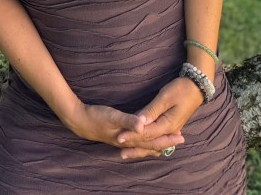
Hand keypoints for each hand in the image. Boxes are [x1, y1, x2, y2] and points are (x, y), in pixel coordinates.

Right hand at [63, 102, 183, 156]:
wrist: (80, 121)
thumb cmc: (96, 116)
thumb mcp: (112, 115)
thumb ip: (129, 120)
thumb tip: (144, 125)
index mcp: (130, 138)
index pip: (153, 140)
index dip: (167, 138)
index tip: (180, 136)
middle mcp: (129, 142)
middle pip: (151, 145)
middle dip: (166, 142)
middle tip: (181, 139)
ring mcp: (124, 141)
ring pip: (145, 146)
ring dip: (157, 144)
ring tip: (169, 144)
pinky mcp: (119, 137)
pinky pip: (138, 144)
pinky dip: (146, 144)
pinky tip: (146, 142)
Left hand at [117, 77, 202, 160]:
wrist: (196, 87)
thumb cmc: (180, 90)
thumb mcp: (165, 98)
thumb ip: (151, 111)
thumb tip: (139, 122)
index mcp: (168, 125)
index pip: (146, 133)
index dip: (132, 135)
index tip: (119, 137)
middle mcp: (170, 131)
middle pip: (150, 142)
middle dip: (135, 146)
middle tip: (120, 152)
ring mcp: (171, 130)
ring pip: (154, 142)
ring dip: (141, 148)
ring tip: (128, 152)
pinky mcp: (170, 126)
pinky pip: (157, 138)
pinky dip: (148, 143)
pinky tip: (142, 145)